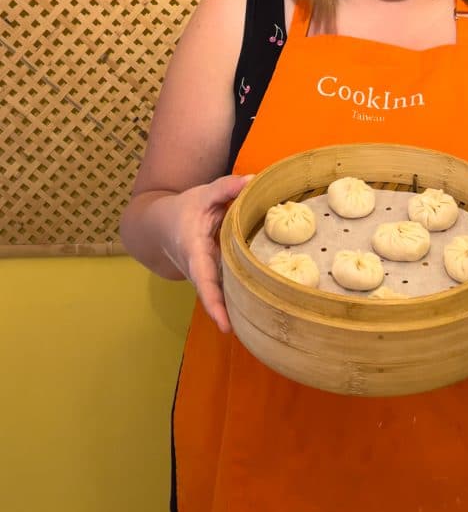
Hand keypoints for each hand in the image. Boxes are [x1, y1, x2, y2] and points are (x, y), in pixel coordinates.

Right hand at [160, 174, 252, 332]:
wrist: (160, 225)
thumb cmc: (184, 210)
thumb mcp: (203, 194)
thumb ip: (226, 188)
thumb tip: (253, 180)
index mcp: (195, 252)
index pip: (204, 281)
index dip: (214, 304)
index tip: (225, 326)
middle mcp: (199, 271)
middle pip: (215, 297)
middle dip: (231, 315)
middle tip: (256, 331)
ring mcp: (206, 277)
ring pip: (222, 295)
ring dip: (237, 309)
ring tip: (264, 326)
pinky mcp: (213, 277)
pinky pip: (226, 289)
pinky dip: (240, 297)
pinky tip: (263, 308)